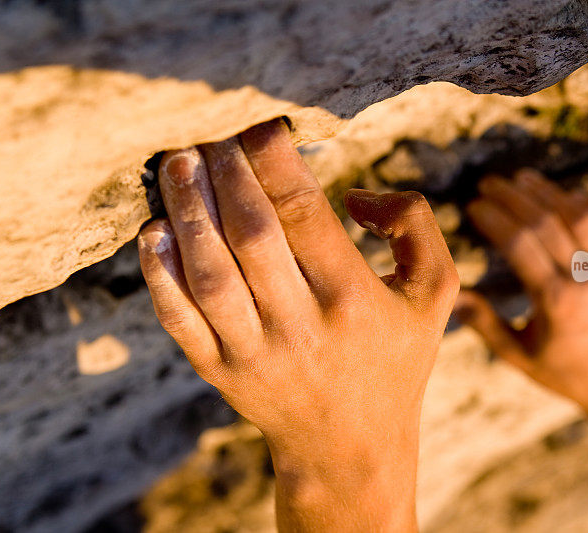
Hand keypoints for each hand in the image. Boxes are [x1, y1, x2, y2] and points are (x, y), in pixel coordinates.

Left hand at [137, 119, 458, 530]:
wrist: (351, 448)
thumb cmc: (395, 361)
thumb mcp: (435, 295)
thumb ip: (414, 227)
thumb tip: (355, 194)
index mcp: (354, 299)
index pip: (304, 214)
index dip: (274, 161)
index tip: (259, 126)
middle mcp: (302, 326)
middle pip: (250, 234)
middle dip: (225, 174)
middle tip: (211, 136)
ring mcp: (255, 353)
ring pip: (208, 272)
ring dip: (187, 211)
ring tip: (176, 164)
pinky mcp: (221, 373)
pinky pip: (180, 319)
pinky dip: (160, 275)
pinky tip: (152, 233)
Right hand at [455, 169, 587, 423]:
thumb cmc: (560, 372)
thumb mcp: (517, 356)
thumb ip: (485, 324)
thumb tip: (453, 295)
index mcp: (556, 303)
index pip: (521, 246)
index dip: (495, 219)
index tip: (474, 206)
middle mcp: (587, 282)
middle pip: (548, 223)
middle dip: (514, 197)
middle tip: (488, 183)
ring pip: (582, 217)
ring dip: (550, 192)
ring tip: (522, 178)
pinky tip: (568, 195)